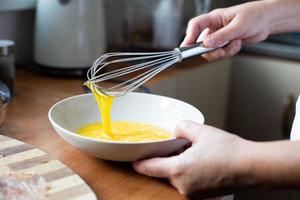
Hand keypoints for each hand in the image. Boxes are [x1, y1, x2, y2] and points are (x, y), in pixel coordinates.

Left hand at [133, 121, 248, 197]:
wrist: (251, 166)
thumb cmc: (229, 151)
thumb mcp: (201, 131)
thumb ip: (182, 128)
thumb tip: (176, 129)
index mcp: (178, 170)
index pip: (150, 168)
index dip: (140, 164)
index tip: (134, 161)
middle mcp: (182, 185)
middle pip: (164, 172)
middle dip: (167, 160)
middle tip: (176, 147)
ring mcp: (193, 193)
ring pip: (177, 177)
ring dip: (179, 166)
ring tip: (192, 153)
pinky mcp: (202, 195)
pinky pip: (188, 182)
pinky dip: (188, 173)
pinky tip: (201, 162)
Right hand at [181, 1, 272, 60]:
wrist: (268, 21)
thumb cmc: (255, 15)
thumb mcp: (238, 26)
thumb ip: (222, 36)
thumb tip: (207, 44)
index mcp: (214, 18)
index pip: (195, 25)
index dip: (189, 36)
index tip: (187, 47)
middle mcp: (215, 28)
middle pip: (201, 43)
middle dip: (210, 50)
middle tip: (219, 51)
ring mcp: (220, 37)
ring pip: (212, 51)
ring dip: (222, 52)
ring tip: (234, 44)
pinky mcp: (226, 44)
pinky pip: (222, 53)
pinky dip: (230, 52)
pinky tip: (238, 44)